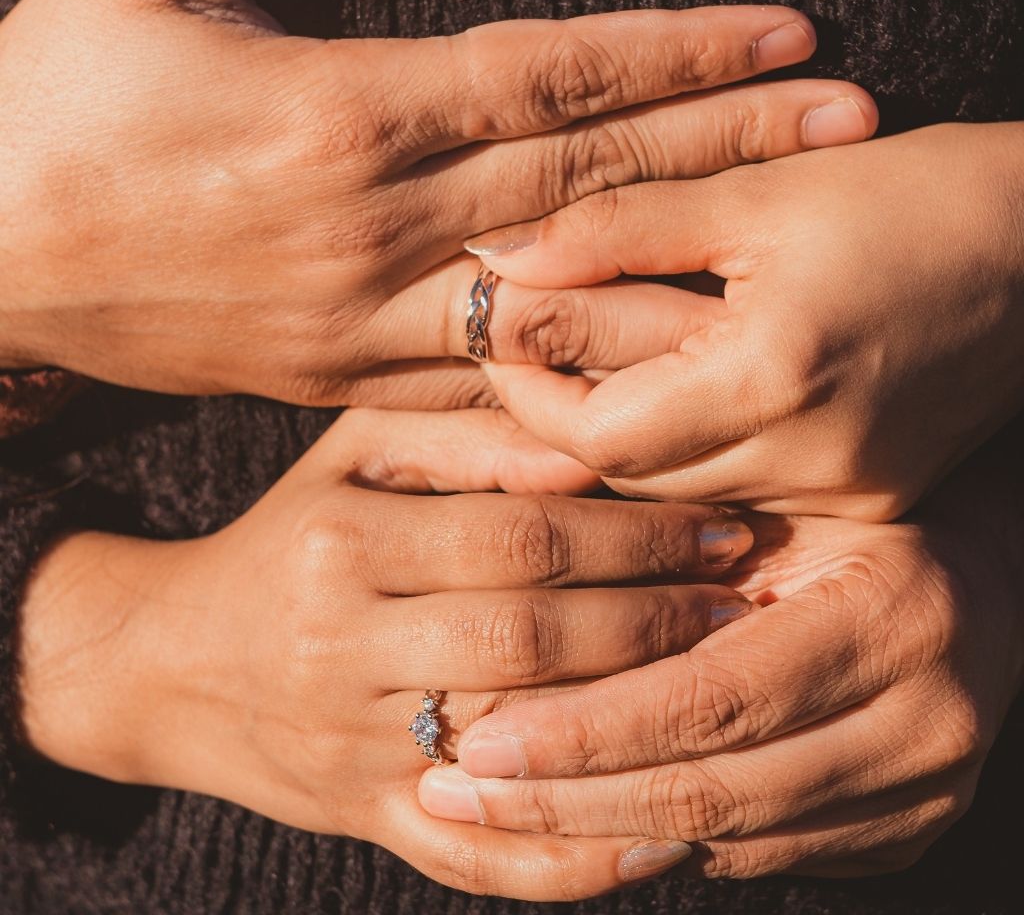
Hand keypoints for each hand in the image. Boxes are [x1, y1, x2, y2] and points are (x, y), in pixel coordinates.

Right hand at [0, 0, 875, 407]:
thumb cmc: (56, 103)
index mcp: (338, 116)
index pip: (551, 75)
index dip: (680, 52)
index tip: (792, 37)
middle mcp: (371, 228)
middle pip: (585, 184)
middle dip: (726, 149)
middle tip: (847, 130)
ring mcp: (363, 320)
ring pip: (551, 300)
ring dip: (680, 275)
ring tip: (785, 263)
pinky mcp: (343, 380)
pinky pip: (479, 387)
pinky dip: (572, 379)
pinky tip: (653, 379)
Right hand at [19, 408, 758, 899]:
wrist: (170, 660)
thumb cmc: (289, 534)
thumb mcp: (351, 458)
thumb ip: (458, 434)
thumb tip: (580, 442)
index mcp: (344, 546)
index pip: (521, 542)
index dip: (634, 538)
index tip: (725, 531)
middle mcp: (341, 651)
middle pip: (532, 642)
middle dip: (657, 622)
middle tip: (749, 603)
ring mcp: (352, 751)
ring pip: (520, 752)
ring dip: (640, 728)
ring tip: (733, 693)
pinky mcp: (365, 821)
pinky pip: (478, 862)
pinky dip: (574, 863)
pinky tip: (662, 842)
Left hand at [421, 429, 1023, 882]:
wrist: (975, 568)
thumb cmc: (841, 512)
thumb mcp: (763, 500)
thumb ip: (664, 543)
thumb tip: (519, 590)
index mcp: (886, 612)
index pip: (706, 700)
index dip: (582, 731)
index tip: (474, 745)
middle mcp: (926, 716)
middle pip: (711, 789)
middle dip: (567, 801)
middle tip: (454, 794)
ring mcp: (929, 790)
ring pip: (732, 838)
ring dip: (600, 834)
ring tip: (493, 816)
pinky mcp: (912, 830)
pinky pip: (766, 856)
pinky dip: (668, 841)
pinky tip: (581, 822)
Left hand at [474, 122, 1023, 518]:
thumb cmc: (909, 197)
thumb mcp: (754, 193)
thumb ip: (615, 227)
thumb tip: (501, 256)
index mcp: (774, 376)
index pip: (597, 434)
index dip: (530, 393)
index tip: (504, 341)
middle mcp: (811, 459)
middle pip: (630, 477)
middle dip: (568, 419)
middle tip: (536, 357)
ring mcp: (846, 494)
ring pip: (681, 494)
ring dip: (631, 438)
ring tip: (601, 371)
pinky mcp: (869, 500)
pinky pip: (742, 494)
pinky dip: (697, 455)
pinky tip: (687, 401)